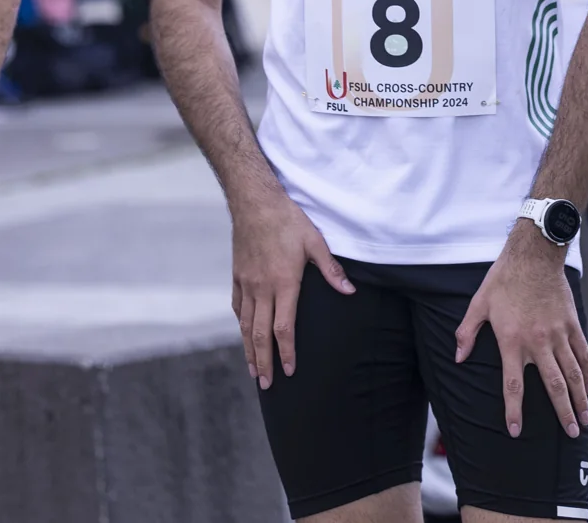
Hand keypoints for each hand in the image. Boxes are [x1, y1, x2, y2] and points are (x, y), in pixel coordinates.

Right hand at [231, 188, 351, 388]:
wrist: (254, 202)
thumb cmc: (288, 220)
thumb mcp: (316, 242)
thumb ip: (331, 269)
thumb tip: (349, 291)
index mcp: (283, 283)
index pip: (283, 328)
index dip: (286, 353)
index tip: (289, 371)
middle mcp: (262, 289)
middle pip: (260, 334)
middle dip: (263, 362)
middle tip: (266, 385)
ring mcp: (247, 284)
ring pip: (246, 325)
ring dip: (249, 350)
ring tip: (253, 370)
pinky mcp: (238, 276)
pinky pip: (238, 308)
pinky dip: (241, 326)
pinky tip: (244, 335)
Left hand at [455, 221, 587, 438]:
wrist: (535, 254)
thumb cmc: (504, 278)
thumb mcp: (479, 304)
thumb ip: (467, 332)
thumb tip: (458, 358)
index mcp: (512, 341)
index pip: (513, 385)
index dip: (513, 410)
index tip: (515, 431)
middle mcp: (538, 342)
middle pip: (553, 386)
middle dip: (562, 413)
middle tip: (570, 434)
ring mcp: (558, 334)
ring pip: (573, 374)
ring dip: (580, 399)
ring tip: (585, 420)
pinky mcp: (572, 324)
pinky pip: (582, 354)